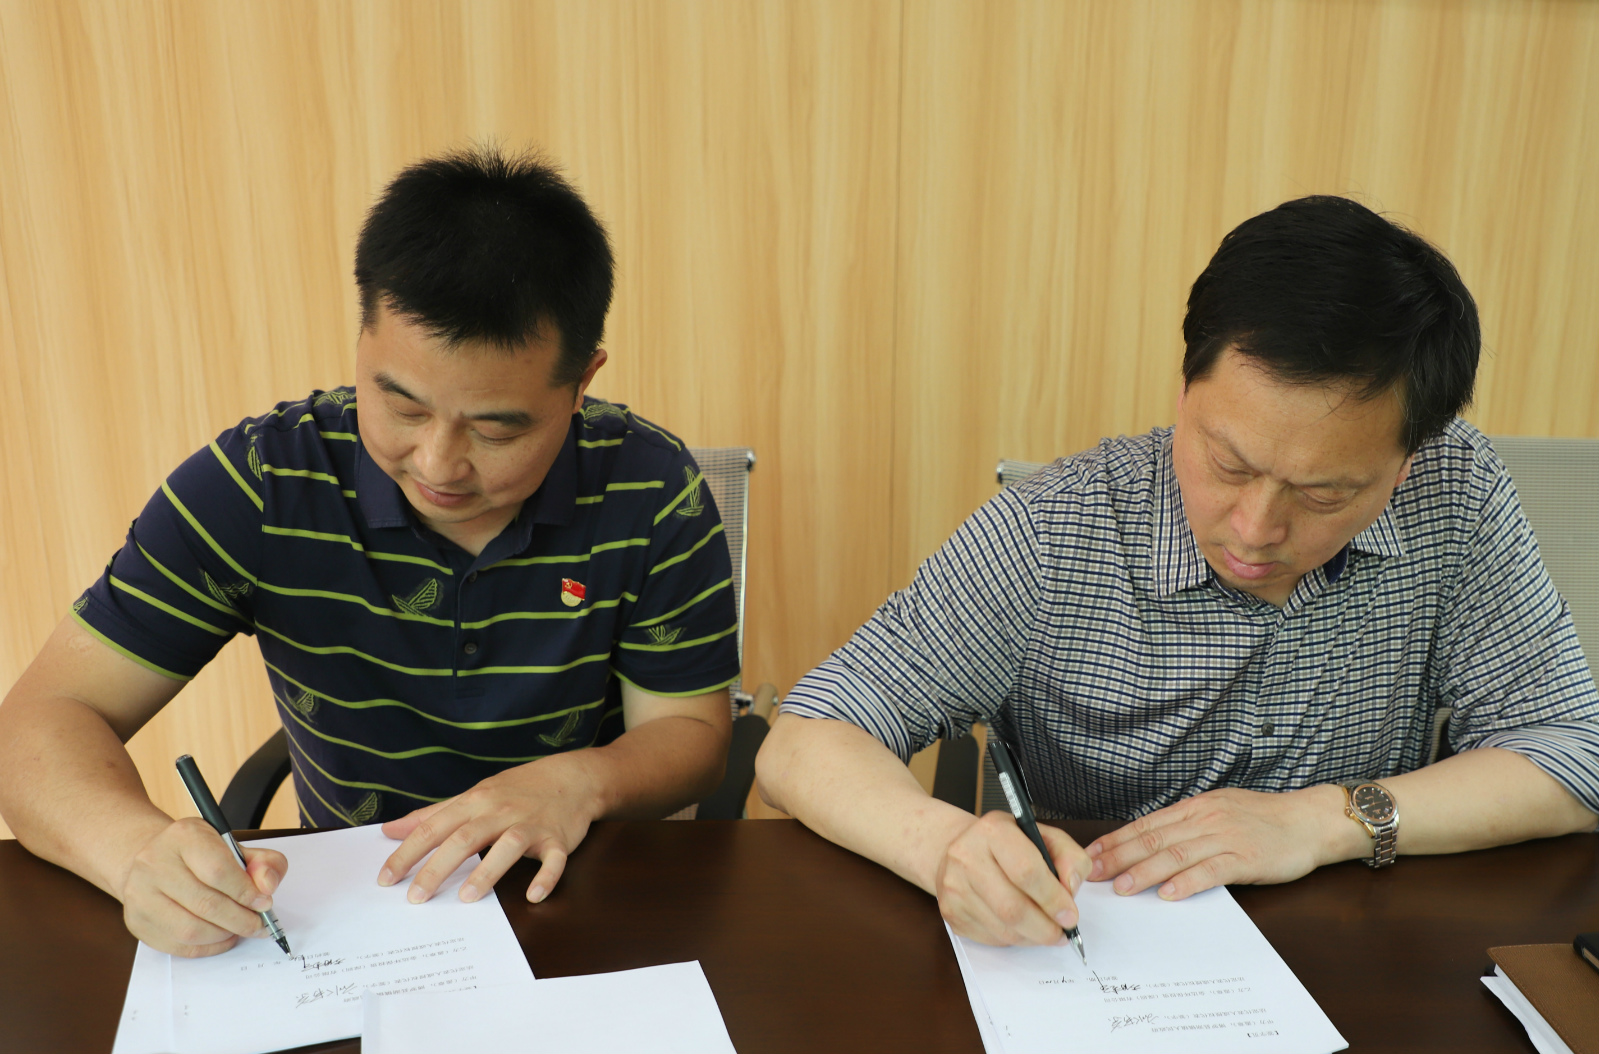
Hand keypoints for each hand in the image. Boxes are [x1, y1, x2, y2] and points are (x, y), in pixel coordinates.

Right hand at [119, 817, 286, 957]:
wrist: (156, 860)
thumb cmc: (200, 854)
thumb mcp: (235, 846)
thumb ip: (263, 862)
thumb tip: (267, 886)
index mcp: (184, 836)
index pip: (218, 870)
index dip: (246, 892)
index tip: (265, 903)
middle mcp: (154, 863)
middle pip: (206, 904)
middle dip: (241, 920)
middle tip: (259, 924)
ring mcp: (139, 895)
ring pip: (191, 930)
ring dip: (225, 935)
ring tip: (241, 929)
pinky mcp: (137, 922)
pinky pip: (178, 946)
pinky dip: (208, 947)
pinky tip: (222, 937)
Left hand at [378, 757, 595, 906]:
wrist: (573, 778)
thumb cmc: (517, 790)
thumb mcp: (474, 795)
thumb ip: (433, 815)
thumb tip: (390, 830)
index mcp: (476, 802)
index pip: (434, 828)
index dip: (408, 853)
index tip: (385, 879)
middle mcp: (501, 812)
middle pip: (465, 838)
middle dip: (438, 868)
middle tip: (415, 898)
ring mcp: (532, 825)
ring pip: (507, 846)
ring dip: (487, 872)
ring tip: (466, 898)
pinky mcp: (559, 839)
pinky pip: (554, 860)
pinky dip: (545, 877)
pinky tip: (532, 896)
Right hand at [934, 810, 1091, 945]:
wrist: (964, 850)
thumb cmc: (1011, 845)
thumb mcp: (1045, 837)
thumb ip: (1070, 858)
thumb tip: (1071, 889)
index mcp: (993, 831)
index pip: (1026, 871)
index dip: (1053, 899)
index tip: (1070, 915)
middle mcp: (967, 856)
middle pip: (1012, 907)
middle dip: (1045, 928)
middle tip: (1062, 933)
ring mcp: (954, 886)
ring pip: (1002, 929)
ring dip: (1032, 937)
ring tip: (1046, 932)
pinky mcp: (950, 912)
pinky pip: (990, 938)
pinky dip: (1014, 940)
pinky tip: (1022, 928)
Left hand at [1086, 786, 1345, 899]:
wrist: (1309, 820)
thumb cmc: (1264, 818)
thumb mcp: (1219, 811)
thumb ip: (1188, 825)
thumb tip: (1151, 841)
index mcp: (1195, 808)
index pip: (1146, 825)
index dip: (1116, 840)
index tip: (1091, 855)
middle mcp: (1205, 819)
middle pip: (1153, 839)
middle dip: (1118, 857)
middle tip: (1092, 874)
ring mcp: (1225, 837)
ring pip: (1176, 854)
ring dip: (1145, 871)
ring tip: (1122, 887)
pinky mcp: (1245, 857)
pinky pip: (1210, 870)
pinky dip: (1186, 881)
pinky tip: (1168, 893)